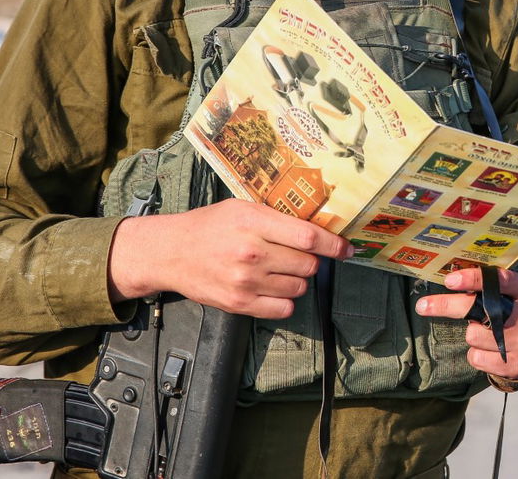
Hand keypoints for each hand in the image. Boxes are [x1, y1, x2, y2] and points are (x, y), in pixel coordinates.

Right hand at [107, 199, 352, 318]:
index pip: (308, 236)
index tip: (347, 249)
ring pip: (298, 287)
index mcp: (253, 222)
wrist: (171, 252)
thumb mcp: (243, 208)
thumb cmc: (210, 226)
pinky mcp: (239, 304)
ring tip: (279, 270)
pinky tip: (274, 288)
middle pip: (307, 264)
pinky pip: (283, 308)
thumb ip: (278, 218)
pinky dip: (286, 300)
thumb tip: (319, 229)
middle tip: (298, 256)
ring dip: (298, 280)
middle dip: (311, 261)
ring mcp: (245, 281)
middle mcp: (251, 253)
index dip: (333, 244)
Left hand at [414, 267, 517, 378]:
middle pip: (480, 311)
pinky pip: (477, 358)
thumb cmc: (516, 311)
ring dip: (471, 335)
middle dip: (448, 306)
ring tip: (485, 332)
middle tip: (423, 305)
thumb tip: (450, 281)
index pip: (500, 281)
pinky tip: (489, 350)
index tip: (449, 280)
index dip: (474, 280)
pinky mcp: (517, 365)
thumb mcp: (512, 292)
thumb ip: (490, 287)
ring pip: (474, 336)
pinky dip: (476, 355)